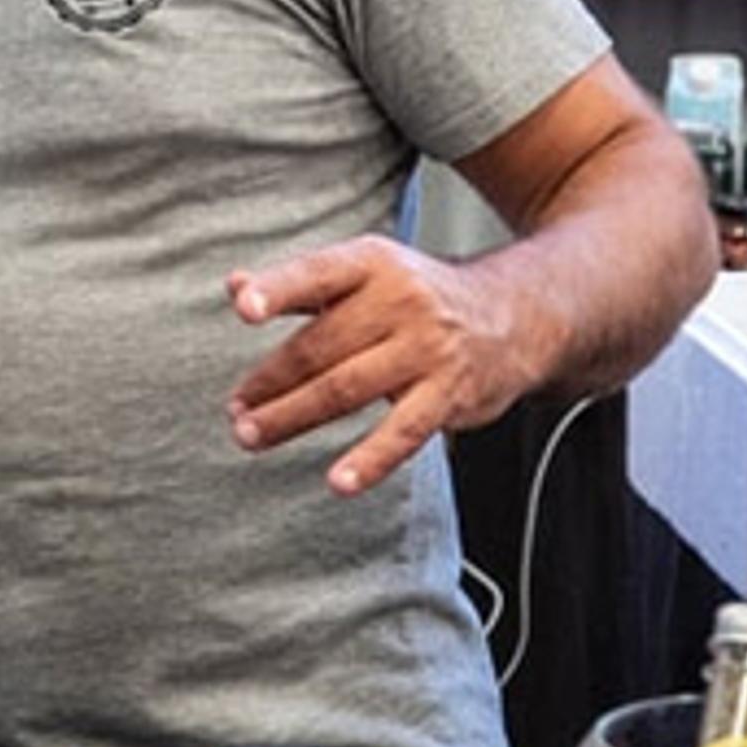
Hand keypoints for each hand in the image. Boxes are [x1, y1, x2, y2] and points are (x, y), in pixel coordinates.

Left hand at [225, 240, 539, 496]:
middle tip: (235, 410)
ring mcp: (428, 348)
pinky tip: (338, 481)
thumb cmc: (417, 298)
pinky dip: (370, 460)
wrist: (514, 316)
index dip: (278, 290)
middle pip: (321, 346)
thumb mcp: (365, 273)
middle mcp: (402, 301)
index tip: (243, 307)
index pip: (317, 275)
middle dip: (270, 382)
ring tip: (252, 435)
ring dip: (293, 416)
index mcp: (372, 264)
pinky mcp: (448, 394)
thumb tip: (233, 284)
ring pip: (347, 389)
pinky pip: (404, 433)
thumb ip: (300, 285)